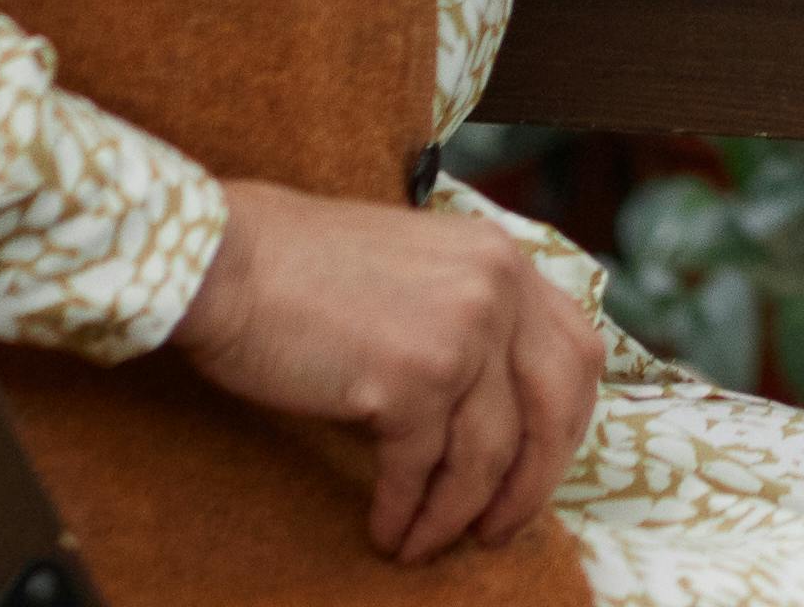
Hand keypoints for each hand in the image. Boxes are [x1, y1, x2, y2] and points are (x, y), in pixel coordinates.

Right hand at [169, 181, 600, 560]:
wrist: (225, 262)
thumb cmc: (302, 269)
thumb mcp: (418, 268)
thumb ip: (468, 315)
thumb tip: (494, 408)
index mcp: (504, 259)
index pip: (577, 352)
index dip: (568, 422)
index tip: (540, 467)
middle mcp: (497, 289)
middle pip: (555, 409)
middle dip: (532, 484)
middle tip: (497, 530)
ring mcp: (460, 333)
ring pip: (488, 455)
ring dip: (456, 514)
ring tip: (424, 543)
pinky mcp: (411, 379)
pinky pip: (422, 470)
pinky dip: (405, 512)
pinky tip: (386, 531)